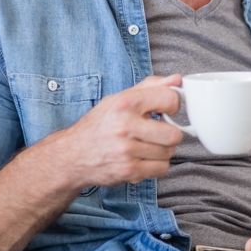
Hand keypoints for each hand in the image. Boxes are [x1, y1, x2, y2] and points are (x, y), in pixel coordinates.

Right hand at [54, 74, 183, 188]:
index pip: (170, 99)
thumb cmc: (99, 125)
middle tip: (158, 132)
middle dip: (169, 134)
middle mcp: (125, 126)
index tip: (166, 110)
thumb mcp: (119, 98)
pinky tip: (143, 158)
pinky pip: (162, 168)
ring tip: (147, 145)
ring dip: (162, 150)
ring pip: (169, 152)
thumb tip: (177, 80)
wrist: (73, 155)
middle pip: (174, 134)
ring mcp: (127, 150)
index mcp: (125, 103)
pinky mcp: (129, 170)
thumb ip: (150, 87)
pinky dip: (157, 165)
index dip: (173, 105)